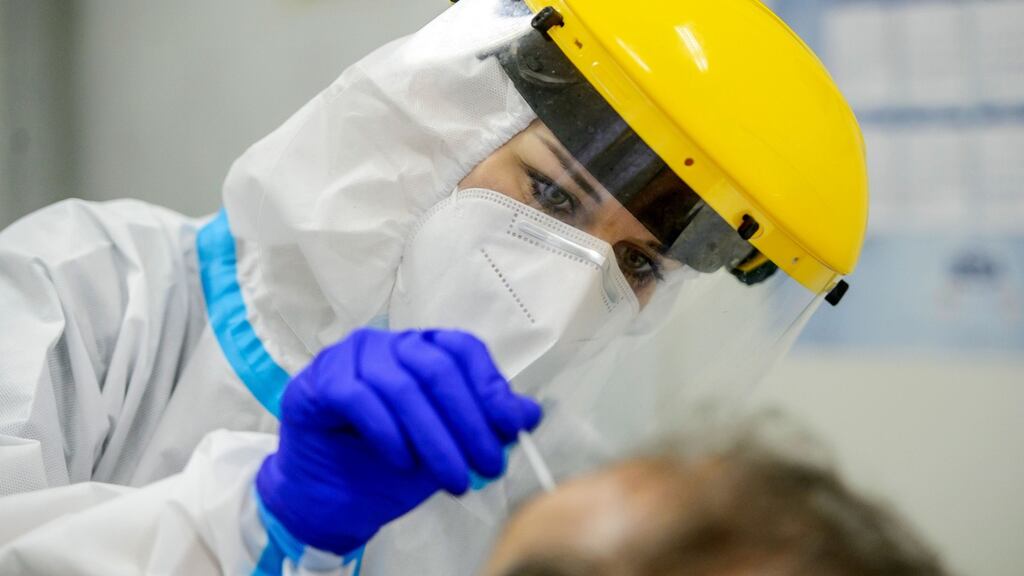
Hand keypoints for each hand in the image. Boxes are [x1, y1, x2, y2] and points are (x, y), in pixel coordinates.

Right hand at [255, 328, 541, 554]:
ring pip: (402, 387)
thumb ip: (482, 425)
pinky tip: (403, 463)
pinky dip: (388, 434)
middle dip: (469, 422)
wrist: (328, 498)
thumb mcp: (446, 448)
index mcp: (421, 349)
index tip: (512, 429)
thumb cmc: (387, 466)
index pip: (463, 350)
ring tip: (454, 479)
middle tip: (488, 466)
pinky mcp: (320, 380)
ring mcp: (351, 358)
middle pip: (437, 368)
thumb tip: (529, 414)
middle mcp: (388, 344)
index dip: (490, 387)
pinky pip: (360, 399)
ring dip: (435, 439)